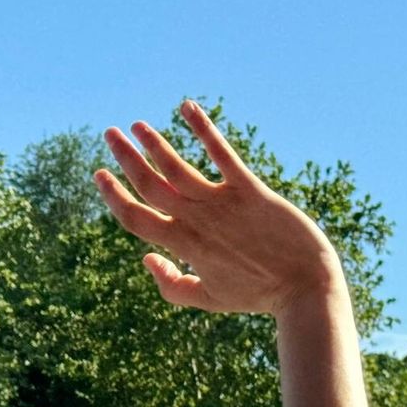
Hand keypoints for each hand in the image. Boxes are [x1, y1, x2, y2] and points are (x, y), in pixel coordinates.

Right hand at [97, 103, 343, 316]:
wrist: (306, 289)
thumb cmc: (260, 294)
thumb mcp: (211, 299)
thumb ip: (172, 285)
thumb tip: (146, 259)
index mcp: (186, 247)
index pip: (137, 219)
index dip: (114, 197)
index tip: (100, 175)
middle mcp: (199, 223)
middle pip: (151, 186)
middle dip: (126, 159)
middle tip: (110, 134)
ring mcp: (224, 205)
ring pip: (178, 169)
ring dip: (154, 143)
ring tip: (137, 125)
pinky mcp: (251, 191)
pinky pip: (223, 155)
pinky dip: (203, 129)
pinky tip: (186, 107)